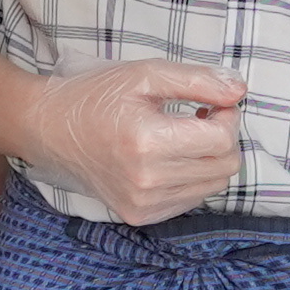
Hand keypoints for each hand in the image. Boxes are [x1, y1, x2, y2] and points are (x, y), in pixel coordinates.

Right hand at [5, 55, 249, 225]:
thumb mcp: (146, 74)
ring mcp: (142, 203)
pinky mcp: (138, 215)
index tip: (212, 104)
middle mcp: (146, 180)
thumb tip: (240, 90)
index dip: (228, 116)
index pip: (222, 140)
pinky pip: (190, 200)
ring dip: (209, 159)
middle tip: (200, 118)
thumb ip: (198, 81)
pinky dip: (191, 178)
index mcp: (147, 141)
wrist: (50, 129)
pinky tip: (170, 158)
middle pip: (224, 166)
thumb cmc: (97, 96)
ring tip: (183, 137)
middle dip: (222, 138)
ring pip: (212, 186)